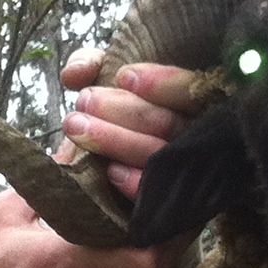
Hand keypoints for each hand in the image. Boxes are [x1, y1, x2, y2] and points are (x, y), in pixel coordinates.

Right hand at [0, 188, 189, 267]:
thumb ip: (43, 182)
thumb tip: (73, 149)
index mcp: (67, 263)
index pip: (145, 251)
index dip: (167, 223)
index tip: (168, 195)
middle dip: (170, 237)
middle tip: (172, 207)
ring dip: (157, 259)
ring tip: (156, 228)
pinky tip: (131, 261)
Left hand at [58, 48, 201, 199]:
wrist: (106, 165)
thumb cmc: (116, 111)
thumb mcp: (106, 77)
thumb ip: (93, 65)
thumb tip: (73, 74)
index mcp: (189, 103)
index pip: (190, 91)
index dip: (163, 84)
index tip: (123, 76)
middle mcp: (193, 137)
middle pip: (169, 124)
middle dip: (125, 111)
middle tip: (84, 100)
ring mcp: (182, 172)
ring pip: (158, 156)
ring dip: (116, 141)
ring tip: (74, 125)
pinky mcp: (167, 202)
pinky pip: (156, 195)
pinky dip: (136, 183)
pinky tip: (111, 172)